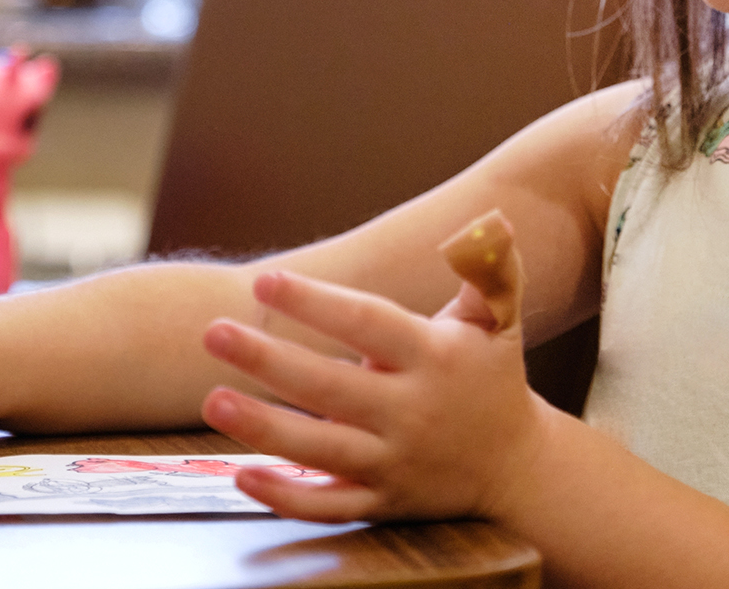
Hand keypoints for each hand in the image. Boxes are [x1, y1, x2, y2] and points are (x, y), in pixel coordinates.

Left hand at [200, 211, 547, 522]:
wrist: (517, 466)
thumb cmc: (493, 377)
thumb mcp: (498, 320)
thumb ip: (490, 269)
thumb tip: (490, 222)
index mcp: (434, 359)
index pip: (368, 325)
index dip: (316, 303)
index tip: (267, 281)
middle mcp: (412, 413)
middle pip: (331, 389)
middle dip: (269, 360)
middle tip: (214, 333)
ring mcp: (395, 463)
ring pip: (321, 450)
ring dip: (263, 428)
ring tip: (211, 399)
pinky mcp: (382, 502)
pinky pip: (328, 506)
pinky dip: (285, 496)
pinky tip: (241, 475)